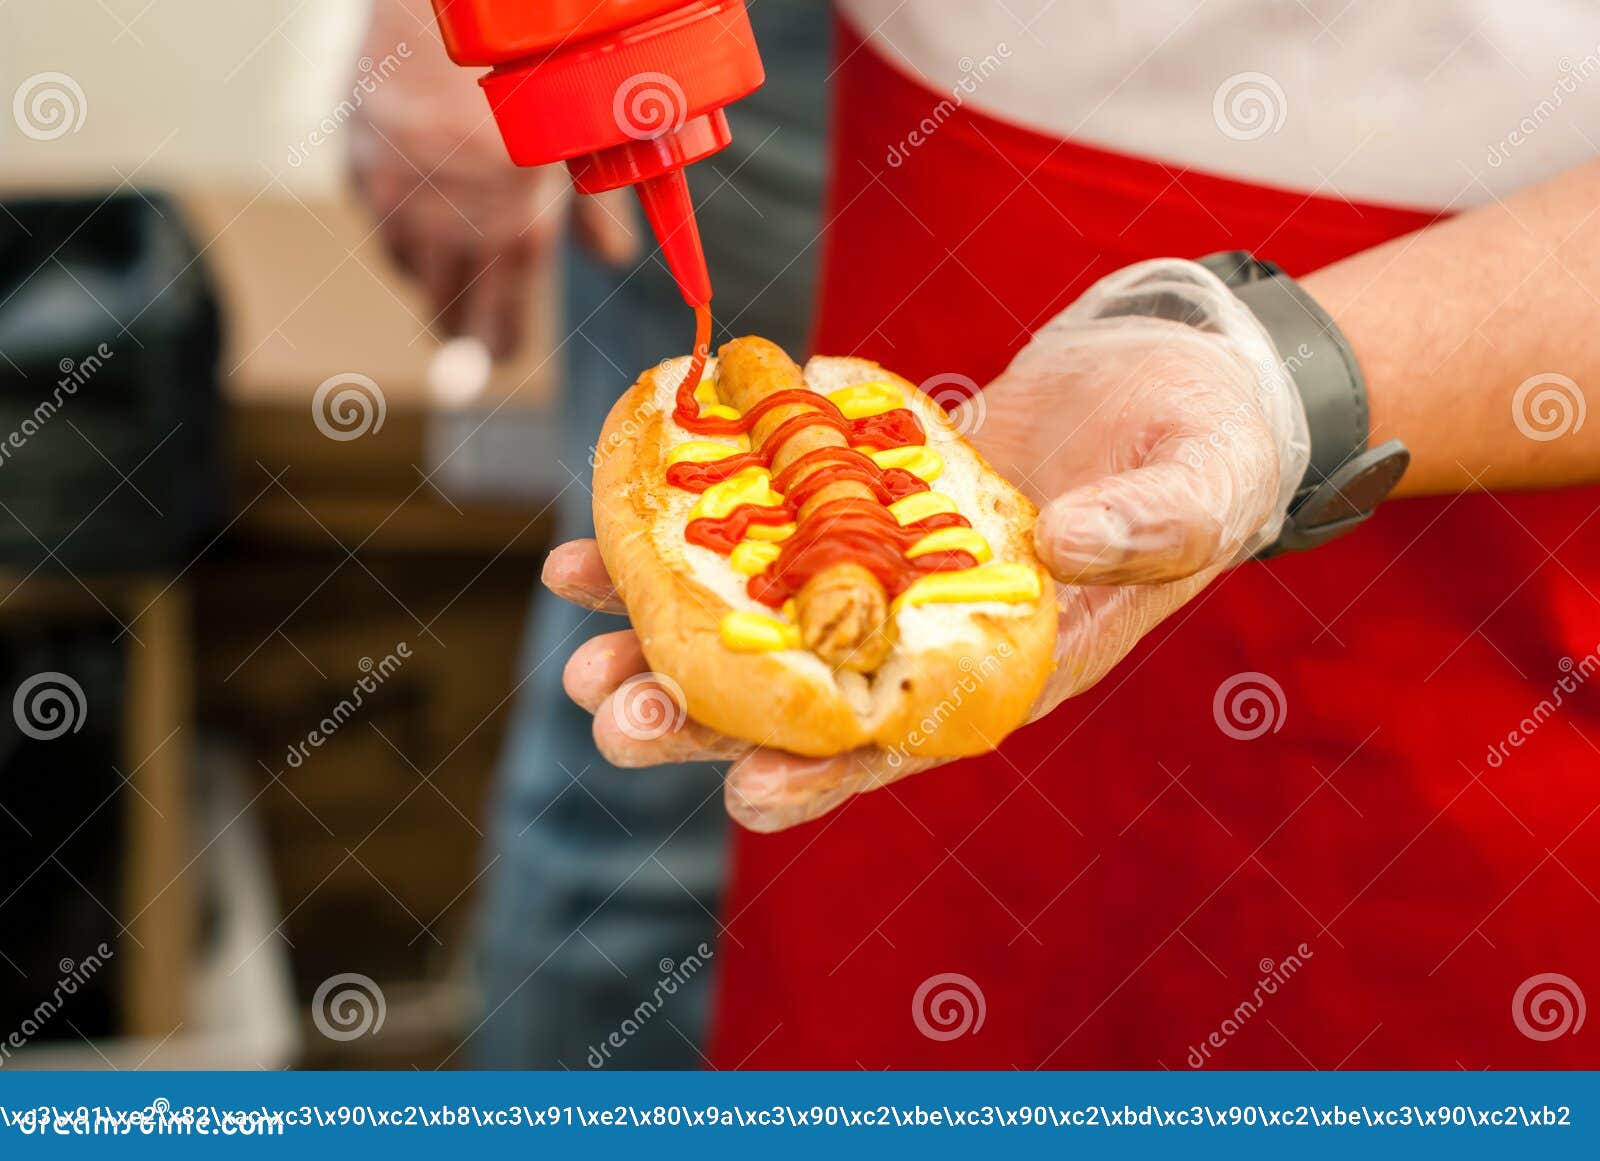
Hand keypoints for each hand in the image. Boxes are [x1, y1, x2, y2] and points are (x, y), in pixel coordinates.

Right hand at [348, 1, 637, 356]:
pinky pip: (379, 228)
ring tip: (450, 272)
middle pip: (450, 317)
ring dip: (431, 279)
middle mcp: (452, 231)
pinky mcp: (357, 174)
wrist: (437, 10)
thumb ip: (596, 209)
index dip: (504, 345)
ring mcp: (396, 205)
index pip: (504, 326)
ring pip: (411, 274)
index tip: (504, 352)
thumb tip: (612, 256)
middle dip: (463, 332)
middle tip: (471, 341)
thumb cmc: (525, 75)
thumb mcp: (578, 142)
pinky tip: (418, 219)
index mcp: (517, 233)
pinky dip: (400, 234)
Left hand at [548, 259, 1308, 830]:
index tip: (742, 792)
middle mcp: (926, 633)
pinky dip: (686, 526)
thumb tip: (1068, 538)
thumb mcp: (1198, 495)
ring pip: (757, 619)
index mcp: (1005, 666)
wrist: (1169, 383)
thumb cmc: (1205, 458)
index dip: (826, 772)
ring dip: (666, 630)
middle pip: (799, 696)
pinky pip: (759, 525)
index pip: (905, 739)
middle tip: (611, 715)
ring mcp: (881, 568)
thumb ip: (1146, 530)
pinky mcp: (853, 501)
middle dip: (703, 714)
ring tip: (577, 634)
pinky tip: (609, 530)